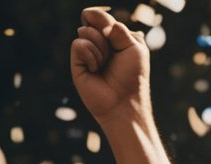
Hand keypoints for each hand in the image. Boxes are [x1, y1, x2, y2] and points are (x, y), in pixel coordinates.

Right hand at [71, 7, 149, 123]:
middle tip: (115, 56)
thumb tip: (91, 15)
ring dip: (101, 48)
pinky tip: (96, 69)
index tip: (115, 35)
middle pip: (92, 20)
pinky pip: (79, 44)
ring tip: (106, 65)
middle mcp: (100, 42)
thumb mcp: (134, 47)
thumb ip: (117, 28)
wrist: (124, 102)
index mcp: (115, 37)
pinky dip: (91, 56)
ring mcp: (87, 50)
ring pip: (86, 31)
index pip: (102, 16)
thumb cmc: (133, 76)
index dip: (106, 21)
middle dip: (106, 35)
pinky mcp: (77, 61)